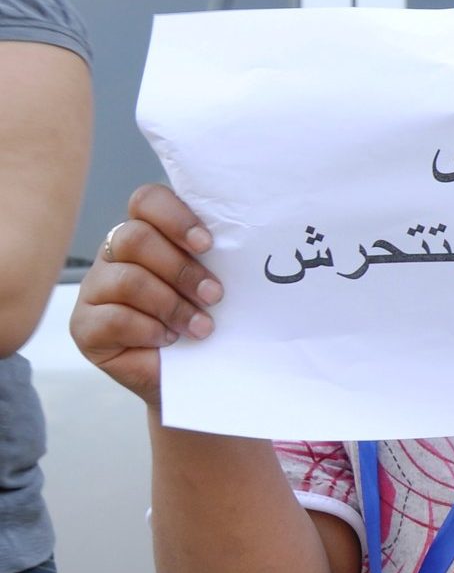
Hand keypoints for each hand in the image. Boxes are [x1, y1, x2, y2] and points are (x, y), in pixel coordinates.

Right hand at [69, 184, 220, 407]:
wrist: (195, 373)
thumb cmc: (207, 317)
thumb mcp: (216, 281)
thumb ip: (218, 256)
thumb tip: (251, 242)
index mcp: (148, 231)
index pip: (147, 200)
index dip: (175, 217)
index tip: (208, 244)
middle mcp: (115, 253)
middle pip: (135, 238)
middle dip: (181, 269)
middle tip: (215, 295)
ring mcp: (95, 288)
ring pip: (127, 279)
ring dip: (172, 304)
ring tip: (201, 326)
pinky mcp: (84, 325)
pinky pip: (113, 318)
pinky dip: (149, 329)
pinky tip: (169, 339)